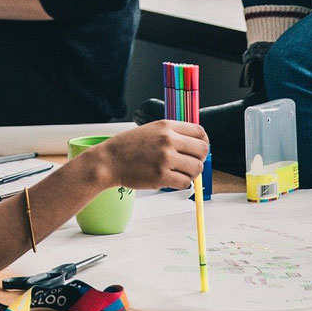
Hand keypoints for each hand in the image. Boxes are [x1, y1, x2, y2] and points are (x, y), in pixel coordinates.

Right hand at [92, 121, 208, 190]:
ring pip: (196, 168)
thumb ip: (171, 134)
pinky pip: (185, 182)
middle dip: (198, 159)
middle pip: (202, 150)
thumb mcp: (149, 130)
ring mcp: (165, 158)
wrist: (108, 161)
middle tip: (189, 164)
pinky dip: (181, 183)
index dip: (203, 143)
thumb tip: (194, 145)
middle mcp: (168, 140)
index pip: (199, 132)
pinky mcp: (161, 176)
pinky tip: (171, 180)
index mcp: (166, 126)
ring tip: (179, 173)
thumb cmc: (126, 147)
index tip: (198, 150)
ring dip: (191, 173)